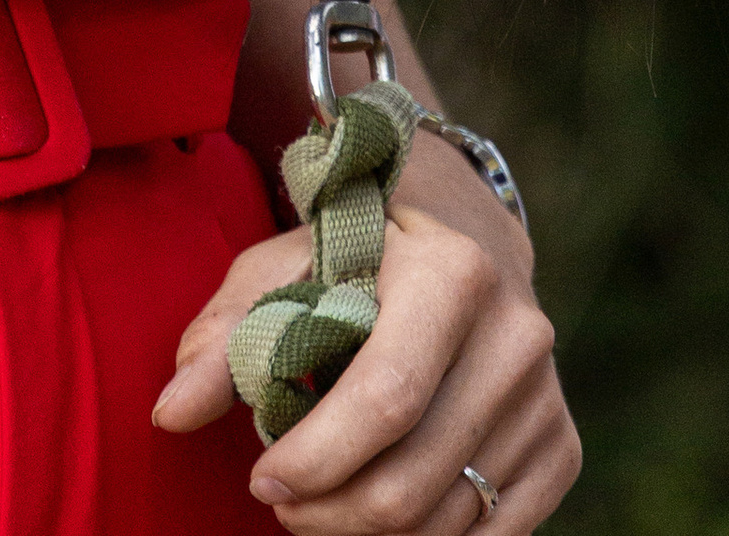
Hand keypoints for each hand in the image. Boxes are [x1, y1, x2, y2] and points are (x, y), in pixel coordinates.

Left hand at [154, 164, 579, 531]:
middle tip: (281, 503)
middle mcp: (517, 335)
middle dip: (332, 513)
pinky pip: (495, 535)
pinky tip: (379, 511)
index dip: (318, 458)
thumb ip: (226, 333)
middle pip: (416, 476)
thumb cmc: (355, 244)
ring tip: (321, 505)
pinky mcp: (561, 444)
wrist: (464, 224)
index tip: (261, 478)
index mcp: (452, 273)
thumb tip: (167, 413)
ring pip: (452, 519)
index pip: (387, 399)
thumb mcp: (284, 262)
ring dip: (371, 533)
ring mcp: (546, 396)